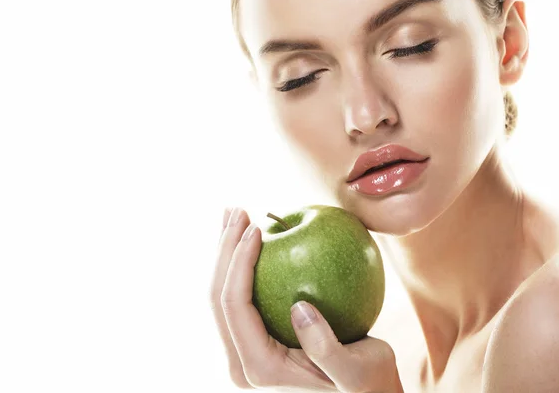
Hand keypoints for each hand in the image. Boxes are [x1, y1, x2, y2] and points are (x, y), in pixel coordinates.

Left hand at [209, 207, 403, 392]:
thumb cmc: (366, 384)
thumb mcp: (357, 374)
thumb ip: (327, 350)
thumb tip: (300, 308)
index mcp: (258, 367)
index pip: (235, 305)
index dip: (239, 262)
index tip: (256, 227)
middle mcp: (242, 360)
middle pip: (218, 296)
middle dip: (224, 249)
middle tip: (236, 209)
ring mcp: (246, 349)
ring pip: (224, 293)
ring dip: (227, 252)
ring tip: (234, 214)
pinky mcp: (255, 337)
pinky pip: (241, 294)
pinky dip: (241, 262)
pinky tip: (251, 237)